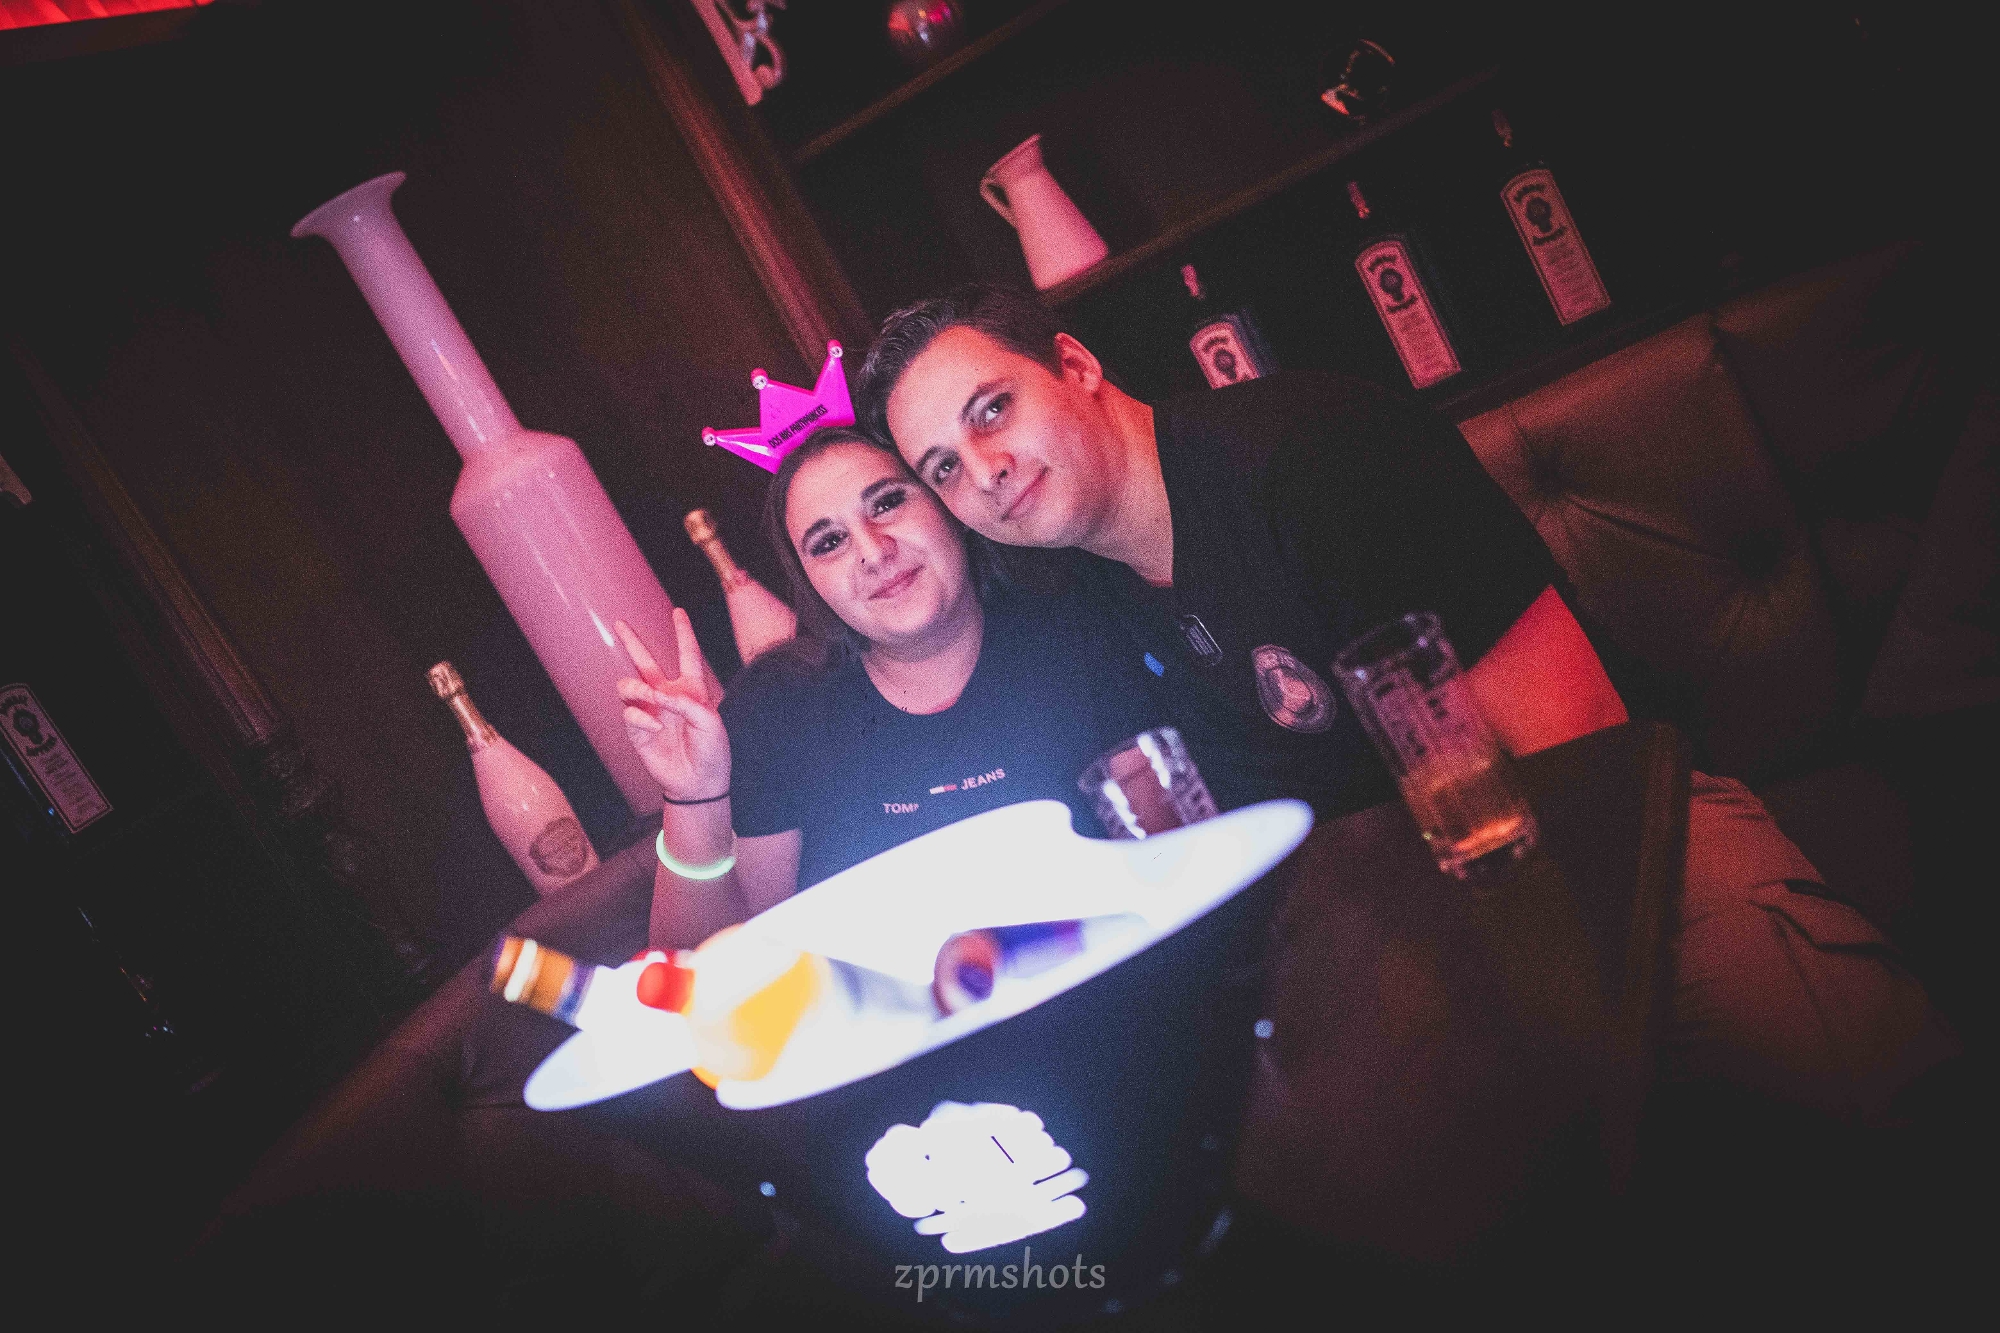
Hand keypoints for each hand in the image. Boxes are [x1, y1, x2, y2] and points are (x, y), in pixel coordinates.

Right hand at [616, 607, 730, 801]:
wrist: (700, 783)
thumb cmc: (712, 752)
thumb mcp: (711, 723)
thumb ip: (688, 703)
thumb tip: (659, 695)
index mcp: (692, 690)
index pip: (688, 655)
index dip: (683, 633)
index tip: (678, 611)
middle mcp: (668, 697)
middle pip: (646, 663)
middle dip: (632, 642)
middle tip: (620, 623)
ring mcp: (651, 712)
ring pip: (629, 686)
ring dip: (636, 687)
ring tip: (648, 696)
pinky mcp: (638, 732)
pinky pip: (630, 715)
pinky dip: (642, 719)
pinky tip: (657, 729)